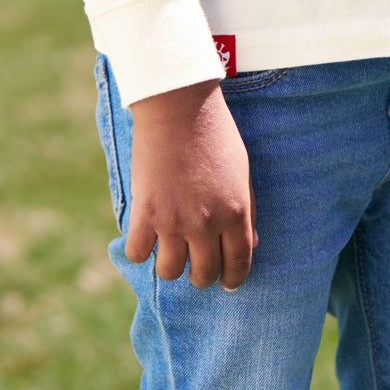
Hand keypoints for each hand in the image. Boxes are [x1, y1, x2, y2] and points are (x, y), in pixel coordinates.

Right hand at [125, 79, 256, 288]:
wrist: (179, 107)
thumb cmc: (215, 134)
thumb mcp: (242, 171)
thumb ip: (247, 209)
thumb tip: (251, 242)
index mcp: (236, 212)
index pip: (238, 264)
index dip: (234, 279)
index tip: (228, 283)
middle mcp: (206, 223)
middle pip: (203, 274)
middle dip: (202, 276)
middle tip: (197, 266)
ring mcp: (173, 221)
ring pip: (169, 272)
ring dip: (171, 265)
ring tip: (171, 250)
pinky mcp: (144, 213)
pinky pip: (137, 253)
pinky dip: (140, 250)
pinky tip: (145, 237)